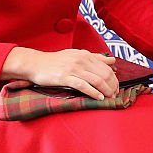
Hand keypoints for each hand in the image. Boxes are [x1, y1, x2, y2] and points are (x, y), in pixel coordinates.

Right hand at [3, 47, 118, 99]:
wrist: (35, 64)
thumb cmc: (55, 61)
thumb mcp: (76, 55)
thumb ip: (95, 58)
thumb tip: (112, 60)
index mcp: (85, 54)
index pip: (106, 67)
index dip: (114, 79)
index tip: (116, 88)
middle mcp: (81, 60)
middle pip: (104, 74)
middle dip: (112, 86)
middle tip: (115, 95)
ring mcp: (73, 68)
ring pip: (96, 80)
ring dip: (106, 90)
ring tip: (110, 97)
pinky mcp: (65, 77)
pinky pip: (83, 86)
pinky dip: (94, 93)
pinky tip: (99, 98)